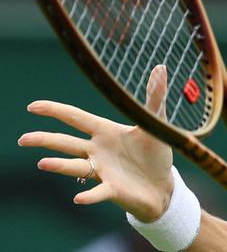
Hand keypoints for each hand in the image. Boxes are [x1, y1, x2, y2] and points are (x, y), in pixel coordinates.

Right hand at [18, 65, 174, 221]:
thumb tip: (161, 67)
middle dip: (45, 139)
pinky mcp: (112, 189)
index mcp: (106, 132)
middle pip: (66, 143)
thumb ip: (154, 97)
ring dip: (59, 165)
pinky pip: (97, 192)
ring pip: (75, 166)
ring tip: (42, 163)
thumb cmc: (154, 154)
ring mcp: (102, 171)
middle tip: (23, 139)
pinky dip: (88, 195)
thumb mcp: (155, 124)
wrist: (163, 185)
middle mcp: (98, 151)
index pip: (76, 118)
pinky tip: (78, 198)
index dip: (55, 111)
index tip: (33, 106)